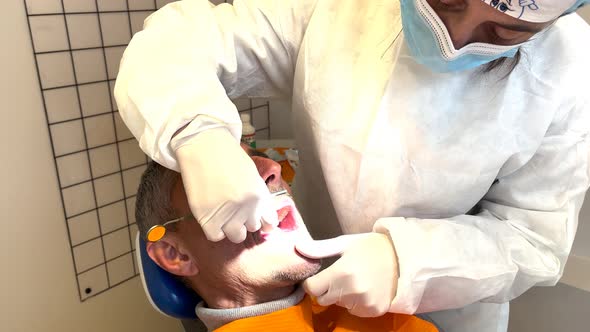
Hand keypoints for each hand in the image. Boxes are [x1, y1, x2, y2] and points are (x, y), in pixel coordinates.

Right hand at [175, 128, 278, 242]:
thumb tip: (262, 217)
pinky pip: (215, 236)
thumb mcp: (252, 175)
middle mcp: (247, 207)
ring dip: (231, 227)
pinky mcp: (207, 216)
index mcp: (261, 196)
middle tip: (234, 209)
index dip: (262, 221)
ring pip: (235, 235)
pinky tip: (212, 216)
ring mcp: (227, 213)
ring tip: (222, 213)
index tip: (256, 219)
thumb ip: (259, 197)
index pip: (269, 223)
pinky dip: (214, 229)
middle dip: (245, 221)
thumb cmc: (227, 157)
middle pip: (251, 228)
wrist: (203, 145)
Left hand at [296, 233, 398, 316]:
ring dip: (343, 296)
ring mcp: (363, 302)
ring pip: (339, 305)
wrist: (402, 257)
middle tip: (343, 275)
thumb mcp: (344, 243)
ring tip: (357, 280)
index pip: (312, 288)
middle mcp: (351, 290)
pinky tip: (366, 289)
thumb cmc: (369, 247)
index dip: (314, 282)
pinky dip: (356, 303)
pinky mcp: (374, 310)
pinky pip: (354, 311)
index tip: (323, 275)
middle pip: (324, 298)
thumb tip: (297, 247)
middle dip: (328, 288)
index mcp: (340, 272)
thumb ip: (319, 248)